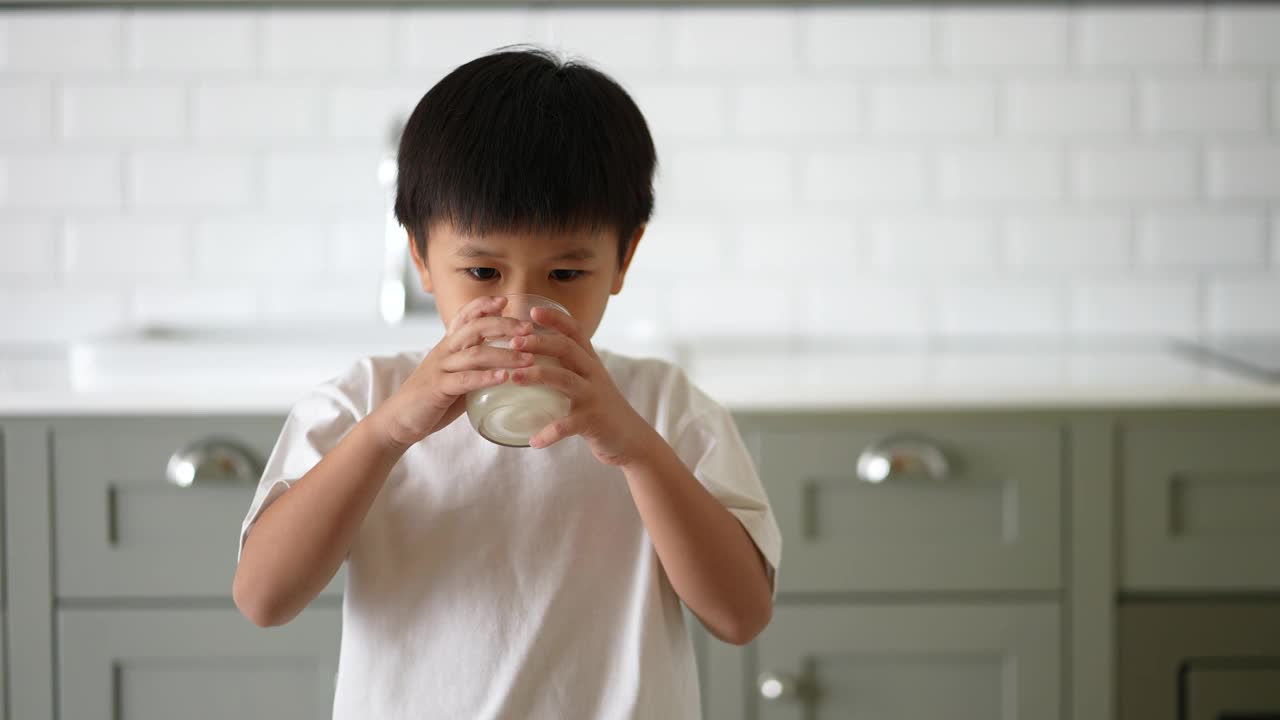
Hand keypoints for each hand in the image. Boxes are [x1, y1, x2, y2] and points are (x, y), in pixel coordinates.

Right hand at [372, 295, 537, 448]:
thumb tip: (508, 362)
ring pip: (475, 353)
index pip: (464, 316)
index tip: (506, 301)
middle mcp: (444, 352)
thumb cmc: (433, 398)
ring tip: (528, 359)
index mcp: (448, 345)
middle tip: (528, 329)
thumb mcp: (455, 374)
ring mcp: (440, 369)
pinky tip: (504, 378)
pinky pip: (465, 379)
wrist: (399, 419)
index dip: (483, 305)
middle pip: (475, 328)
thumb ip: (475, 365)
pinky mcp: (438, 389)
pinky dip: (485, 377)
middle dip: (503, 325)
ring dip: (504, 355)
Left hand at [508, 305, 656, 466]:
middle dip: (539, 342)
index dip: (555, 318)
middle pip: (566, 348)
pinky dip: (549, 433)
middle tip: (514, 343)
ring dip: (537, 376)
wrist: (630, 437)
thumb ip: (567, 366)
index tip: (532, 310)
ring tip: (513, 379)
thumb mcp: (587, 381)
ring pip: (564, 379)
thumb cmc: (599, 407)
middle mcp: (593, 373)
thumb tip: (529, 357)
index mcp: (589, 361)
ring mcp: (593, 395)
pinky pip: (567, 425)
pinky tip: (533, 441)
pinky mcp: (593, 420)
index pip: (575, 331)